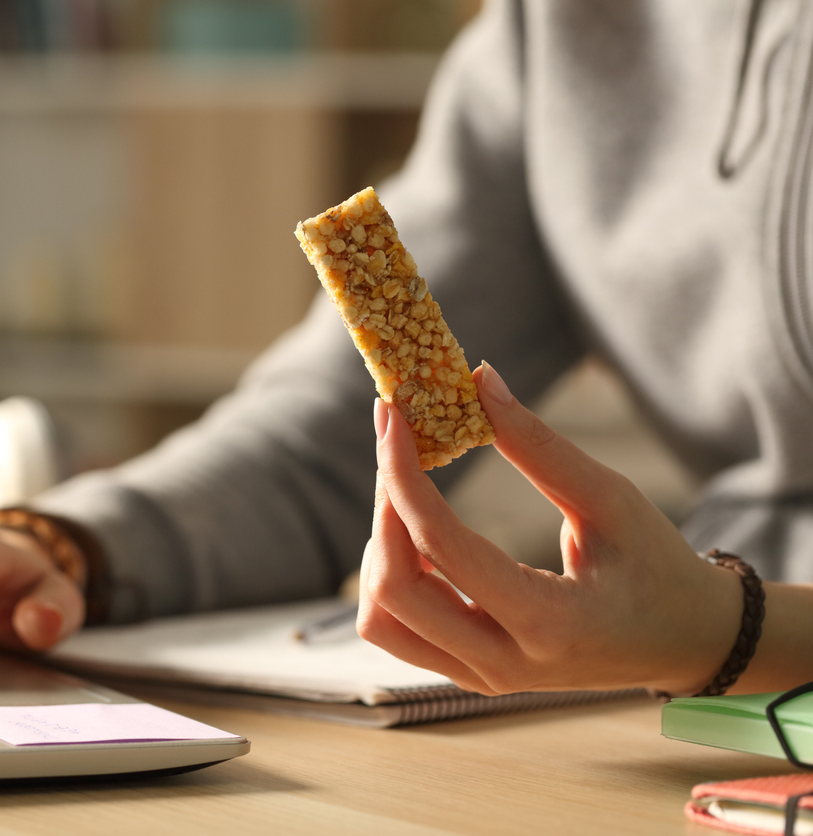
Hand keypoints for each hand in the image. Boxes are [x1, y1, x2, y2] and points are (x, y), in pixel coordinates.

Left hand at [358, 363, 741, 695]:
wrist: (684, 643)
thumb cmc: (657, 566)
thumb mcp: (612, 499)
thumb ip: (539, 446)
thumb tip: (478, 380)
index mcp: (549, 622)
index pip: (442, 546)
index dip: (403, 474)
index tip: (391, 417)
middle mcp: (504, 664)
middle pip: (392, 593)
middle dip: (383, 510)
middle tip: (396, 445)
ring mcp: (480, 678)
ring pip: (380, 620)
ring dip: (378, 550)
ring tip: (409, 492)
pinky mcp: (466, 674)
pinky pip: (397, 630)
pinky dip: (391, 577)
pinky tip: (420, 535)